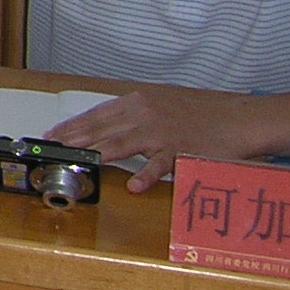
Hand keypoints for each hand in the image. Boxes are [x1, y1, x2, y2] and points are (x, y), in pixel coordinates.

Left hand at [51, 87, 262, 190]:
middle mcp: (145, 114)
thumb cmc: (199, 114)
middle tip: (53, 151)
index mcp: (137, 102)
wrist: (238, 118)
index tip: (51, 136)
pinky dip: (147, 176)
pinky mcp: (181, 150)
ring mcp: (162, 133)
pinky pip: (161, 165)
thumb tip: (102, 125)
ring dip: (98, 153)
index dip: (71, 126)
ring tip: (79, 162)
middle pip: (102, 128)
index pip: (95, 114)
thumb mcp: (159, 104)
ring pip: (123, 143)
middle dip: (74, 140)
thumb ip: (131, 114)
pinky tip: (134, 187)